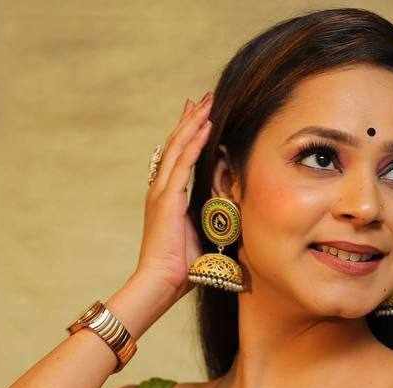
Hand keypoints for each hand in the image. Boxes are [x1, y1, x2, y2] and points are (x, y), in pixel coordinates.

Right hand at [132, 91, 213, 308]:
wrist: (160, 283)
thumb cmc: (180, 271)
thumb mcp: (200, 240)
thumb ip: (211, 225)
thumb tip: (233, 222)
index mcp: (166, 199)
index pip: (177, 158)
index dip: (187, 135)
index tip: (198, 116)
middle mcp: (160, 190)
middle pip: (175, 145)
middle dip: (190, 120)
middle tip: (203, 98)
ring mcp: (162, 193)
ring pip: (178, 148)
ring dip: (193, 123)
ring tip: (206, 102)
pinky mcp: (167, 200)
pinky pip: (183, 163)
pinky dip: (194, 143)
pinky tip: (205, 126)